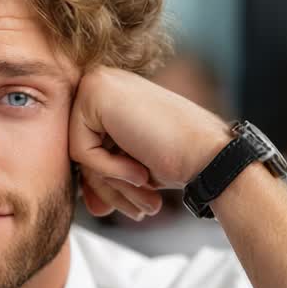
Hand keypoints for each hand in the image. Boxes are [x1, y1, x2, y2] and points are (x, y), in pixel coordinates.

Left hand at [68, 66, 229, 220]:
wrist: (209, 158)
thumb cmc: (180, 161)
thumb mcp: (132, 169)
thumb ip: (107, 178)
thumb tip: (91, 205)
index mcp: (111, 96)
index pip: (85, 147)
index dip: (107, 182)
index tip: (134, 201)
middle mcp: (102, 82)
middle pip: (77, 149)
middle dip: (107, 186)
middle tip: (141, 204)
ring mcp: (97, 82)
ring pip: (76, 152)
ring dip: (111, 182)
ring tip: (144, 187)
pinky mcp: (95, 92)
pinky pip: (80, 150)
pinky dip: (109, 170)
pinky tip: (139, 168)